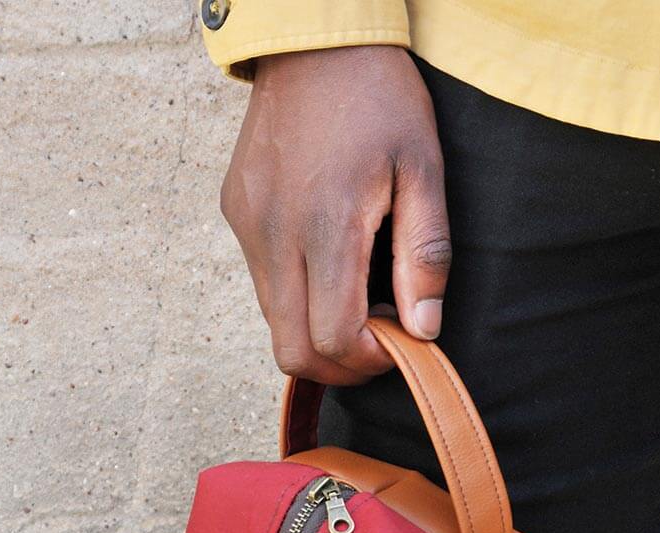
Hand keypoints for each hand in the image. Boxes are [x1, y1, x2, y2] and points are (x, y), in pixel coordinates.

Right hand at [219, 46, 450, 384]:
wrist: (313, 40)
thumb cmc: (378, 98)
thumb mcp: (422, 169)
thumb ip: (424, 254)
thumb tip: (423, 328)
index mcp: (326, 224)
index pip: (333, 338)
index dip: (369, 360)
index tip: (399, 343)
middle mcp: (274, 235)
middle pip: (293, 351)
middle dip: (338, 365)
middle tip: (376, 342)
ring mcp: (248, 227)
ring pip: (273, 323)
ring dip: (316, 331)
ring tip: (356, 298)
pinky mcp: (236, 216)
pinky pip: (262, 284)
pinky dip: (296, 296)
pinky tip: (325, 262)